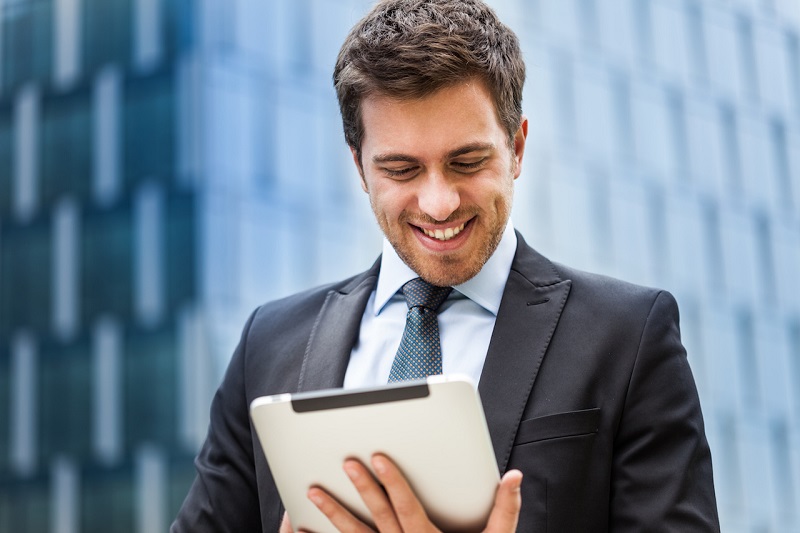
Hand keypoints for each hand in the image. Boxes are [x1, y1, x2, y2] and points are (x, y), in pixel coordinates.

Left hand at [307, 454, 521, 531]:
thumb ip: (504, 510)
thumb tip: (513, 477)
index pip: (406, 505)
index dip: (392, 480)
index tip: (378, 458)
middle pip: (378, 515)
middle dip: (361, 487)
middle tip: (346, 462)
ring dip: (332, 513)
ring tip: (313, 492)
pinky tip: (301, 528)